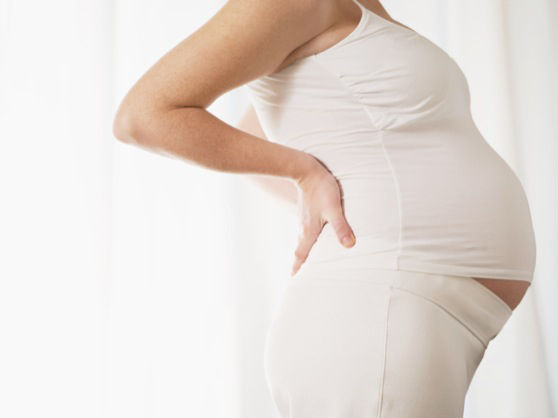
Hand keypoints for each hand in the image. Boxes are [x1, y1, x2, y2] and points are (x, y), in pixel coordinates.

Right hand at [291, 160, 355, 275]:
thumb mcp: (334, 209)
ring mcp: (303, 220)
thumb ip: (341, 227)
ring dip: (303, 252)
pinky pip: (305, 231)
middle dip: (299, 264)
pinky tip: (314, 238)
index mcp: (308, 232)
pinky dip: (307, 240)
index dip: (297, 269)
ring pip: (302, 241)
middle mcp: (303, 228)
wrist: (306, 170)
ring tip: (306, 261)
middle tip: (298, 276)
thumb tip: (349, 245)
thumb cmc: (321, 189)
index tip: (293, 280)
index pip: (301, 255)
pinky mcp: (306, 212)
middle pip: (299, 251)